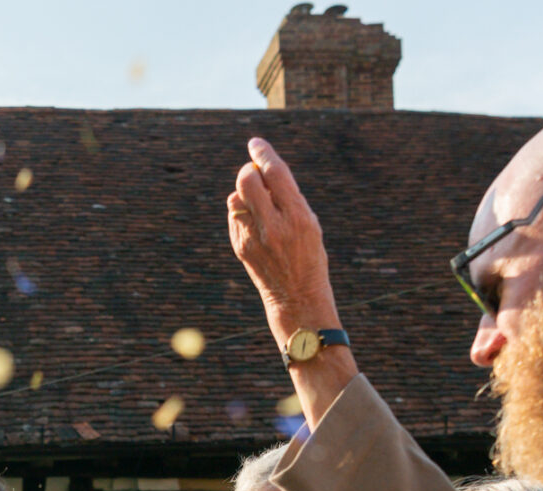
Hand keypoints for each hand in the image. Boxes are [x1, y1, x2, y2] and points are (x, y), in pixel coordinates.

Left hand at [227, 137, 341, 336]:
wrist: (296, 295)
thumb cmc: (308, 253)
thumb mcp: (309, 222)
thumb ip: (287, 196)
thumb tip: (261, 170)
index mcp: (297, 216)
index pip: (275, 174)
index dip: (263, 154)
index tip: (256, 143)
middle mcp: (274, 226)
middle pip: (246, 182)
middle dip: (248, 171)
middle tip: (255, 174)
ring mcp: (254, 238)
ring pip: (235, 198)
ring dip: (243, 192)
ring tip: (258, 201)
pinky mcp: (240, 247)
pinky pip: (234, 216)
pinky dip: (241, 210)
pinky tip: (254, 219)